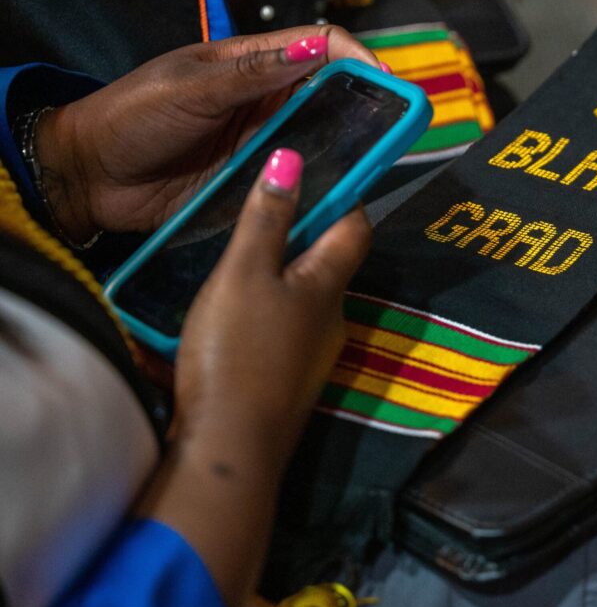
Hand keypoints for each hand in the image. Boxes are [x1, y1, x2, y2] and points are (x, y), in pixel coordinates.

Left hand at [36, 25, 378, 242]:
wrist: (90, 175)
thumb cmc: (133, 116)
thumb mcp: (191, 88)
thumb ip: (253, 73)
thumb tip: (319, 48)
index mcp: (250, 63)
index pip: (318, 47)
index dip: (357, 57)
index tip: (386, 79)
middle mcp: (264, 101)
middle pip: (329, 95)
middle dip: (367, 104)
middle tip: (400, 125)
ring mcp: (260, 143)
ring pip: (319, 140)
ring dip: (348, 147)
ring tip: (380, 161)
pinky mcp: (253, 181)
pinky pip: (296, 179)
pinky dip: (319, 184)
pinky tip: (340, 192)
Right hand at [137, 148, 370, 606]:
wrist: (230, 448)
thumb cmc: (238, 351)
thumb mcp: (245, 274)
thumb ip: (268, 218)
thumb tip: (293, 158)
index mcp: (329, 286)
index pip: (355, 229)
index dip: (343, 197)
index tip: (321, 170)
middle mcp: (333, 319)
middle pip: (329, 263)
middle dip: (305, 233)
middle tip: (266, 205)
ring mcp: (313, 354)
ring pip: (305, 297)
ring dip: (282, 273)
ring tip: (242, 253)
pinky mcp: (287, 380)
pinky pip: (284, 328)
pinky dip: (267, 308)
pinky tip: (233, 309)